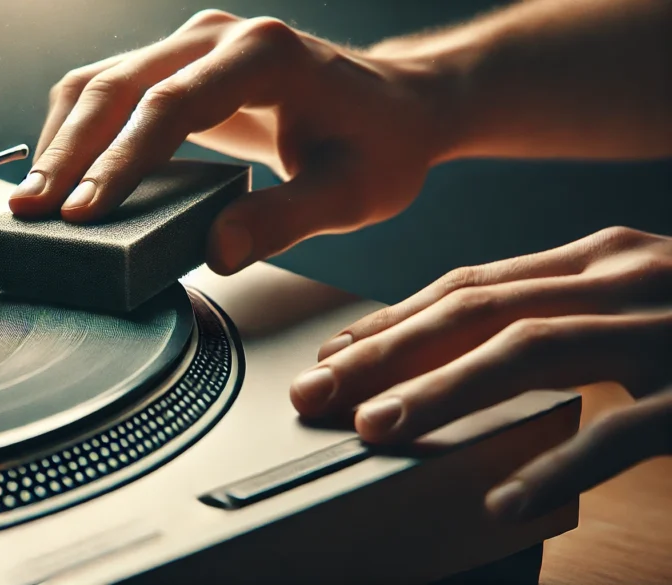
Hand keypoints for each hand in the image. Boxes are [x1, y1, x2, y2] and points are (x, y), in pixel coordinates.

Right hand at [9, 10, 450, 273]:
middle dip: (68, 152)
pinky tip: (62, 175)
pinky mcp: (181, 67)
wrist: (394, 107)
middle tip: (32, 212)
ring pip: (102, 81)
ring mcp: (195, 46)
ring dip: (62, 140)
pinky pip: (113, 91)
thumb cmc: (380, 145)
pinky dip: (80, 133)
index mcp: (264, 54)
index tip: (84, 213)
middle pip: (118, 84)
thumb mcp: (351, 193)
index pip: (171, 105)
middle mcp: (220, 38)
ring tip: (31, 201)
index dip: (121, 161)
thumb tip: (214, 250)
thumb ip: (283, 219)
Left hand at [290, 226, 671, 519]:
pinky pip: (628, 430)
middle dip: (387, 352)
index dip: (393, 320)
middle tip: (318, 394)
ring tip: (380, 431)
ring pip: (532, 351)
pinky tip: (506, 497)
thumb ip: (560, 309)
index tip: (334, 356)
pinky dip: (560, 462)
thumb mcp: (632, 295)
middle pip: (477, 310)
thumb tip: (470, 345)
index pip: (470, 286)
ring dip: (445, 391)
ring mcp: (667, 327)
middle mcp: (622, 278)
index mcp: (597, 258)